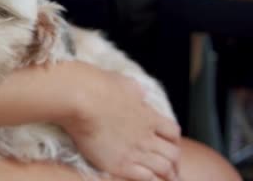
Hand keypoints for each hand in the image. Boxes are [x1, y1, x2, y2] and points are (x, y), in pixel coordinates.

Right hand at [54, 62, 180, 180]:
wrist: (81, 99)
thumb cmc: (98, 87)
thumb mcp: (124, 83)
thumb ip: (134, 91)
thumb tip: (138, 93)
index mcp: (149, 116)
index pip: (173, 133)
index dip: (173, 141)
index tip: (169, 144)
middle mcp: (146, 136)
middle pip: (173, 154)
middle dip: (173, 161)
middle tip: (170, 167)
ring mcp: (135, 152)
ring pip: (164, 169)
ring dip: (164, 174)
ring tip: (162, 178)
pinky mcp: (119, 164)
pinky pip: (145, 178)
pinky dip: (149, 179)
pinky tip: (145, 178)